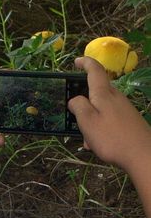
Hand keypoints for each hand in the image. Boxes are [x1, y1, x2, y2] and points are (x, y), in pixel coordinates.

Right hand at [68, 57, 150, 172]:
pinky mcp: (129, 120)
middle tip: (74, 117)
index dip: (85, 63)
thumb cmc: (112, 137)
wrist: (144, 156)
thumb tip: (74, 100)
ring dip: (90, 120)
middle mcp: (116, 97)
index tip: (76, 61)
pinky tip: (97, 143)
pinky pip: (108, 118)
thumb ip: (78, 106)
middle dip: (83, 102)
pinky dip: (99, 127)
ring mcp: (124, 109)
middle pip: (96, 92)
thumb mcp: (87, 121)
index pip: (95, 70)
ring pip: (101, 108)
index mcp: (104, 93)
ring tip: (87, 139)